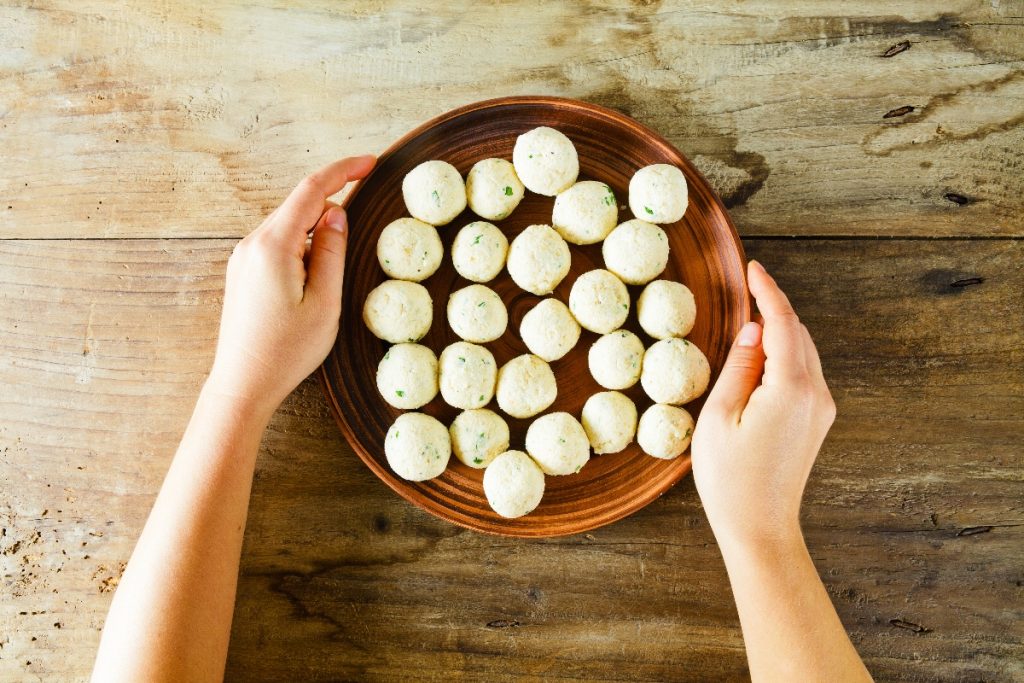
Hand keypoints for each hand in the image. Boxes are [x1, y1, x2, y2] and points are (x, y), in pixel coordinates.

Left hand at [206, 156, 375, 416]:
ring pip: (289, 226)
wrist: (243, 384)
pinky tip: (313, 278)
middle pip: (299, 206)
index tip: (370, 162)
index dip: (343, 171)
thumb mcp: (325, 303)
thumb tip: (336, 214)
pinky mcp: (242, 273)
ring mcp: (243, 258)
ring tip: (330, 278)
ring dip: (317, 234)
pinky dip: (302, 247)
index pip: (312, 191)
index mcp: (274, 246)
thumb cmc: (286, 351)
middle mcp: (252, 244)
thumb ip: (332, 252)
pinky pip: (277, 244)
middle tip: (358, 231)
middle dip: (332, 207)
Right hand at [691, 260, 835, 548]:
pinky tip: (764, 352)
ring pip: (804, 351)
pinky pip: (805, 372)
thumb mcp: (719, 416)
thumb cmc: (730, 479)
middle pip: (798, 332)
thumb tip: (754, 331)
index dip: (767, 291)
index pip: (782, 323)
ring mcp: (821, 408)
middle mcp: (816, 394)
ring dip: (780, 329)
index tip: (752, 268)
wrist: (760, 527)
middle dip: (774, 306)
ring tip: (751, 314)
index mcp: (790, 389)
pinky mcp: (817, 421)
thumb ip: (739, 367)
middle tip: (747, 286)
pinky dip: (786, 352)